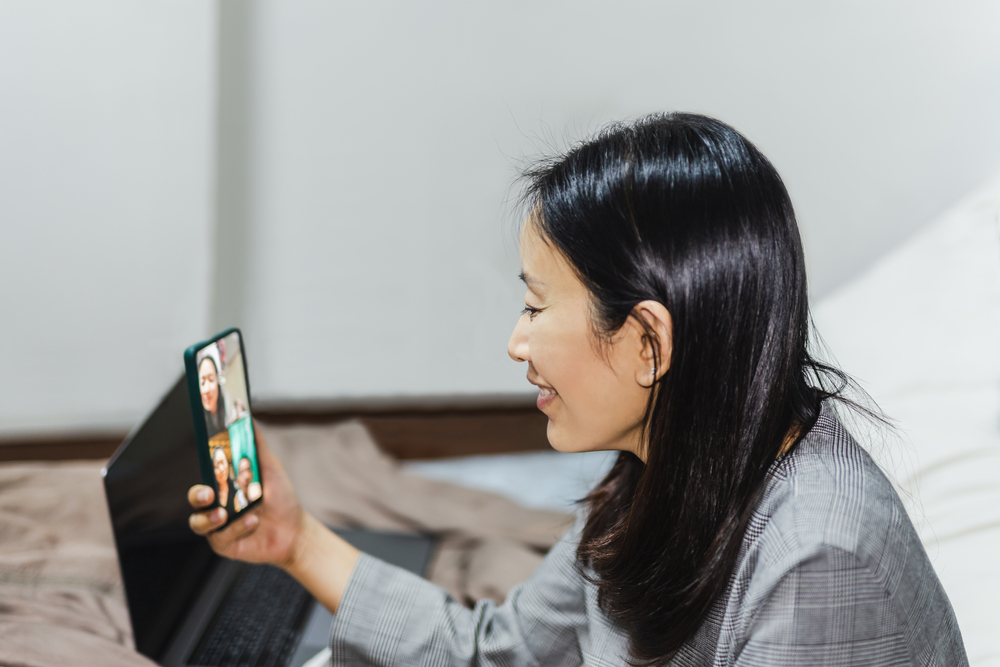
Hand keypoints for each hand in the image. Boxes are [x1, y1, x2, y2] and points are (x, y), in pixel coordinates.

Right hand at [188, 425, 305, 568]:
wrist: (295, 529)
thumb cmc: (281, 498)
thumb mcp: (271, 467)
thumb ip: (257, 443)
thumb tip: (247, 416)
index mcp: (226, 485)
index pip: (206, 476)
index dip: (203, 470)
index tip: (208, 465)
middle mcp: (218, 505)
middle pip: (194, 499)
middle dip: (196, 496)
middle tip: (208, 494)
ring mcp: (219, 527)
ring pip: (198, 523)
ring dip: (209, 518)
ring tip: (226, 514)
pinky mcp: (224, 544)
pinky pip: (220, 538)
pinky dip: (237, 529)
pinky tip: (253, 522)